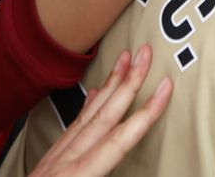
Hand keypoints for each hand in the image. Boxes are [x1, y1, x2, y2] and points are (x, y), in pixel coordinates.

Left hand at [29, 47, 170, 176]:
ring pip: (88, 115)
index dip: (145, 113)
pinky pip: (73, 126)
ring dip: (109, 85)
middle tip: (145, 51)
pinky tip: (96, 93)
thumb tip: (124, 158)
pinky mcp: (49, 162)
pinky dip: (88, 106)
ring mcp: (55, 160)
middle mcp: (66, 162)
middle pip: (104, 115)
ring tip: (124, 58)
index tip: (165, 86)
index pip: (119, 140)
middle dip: (128, 81)